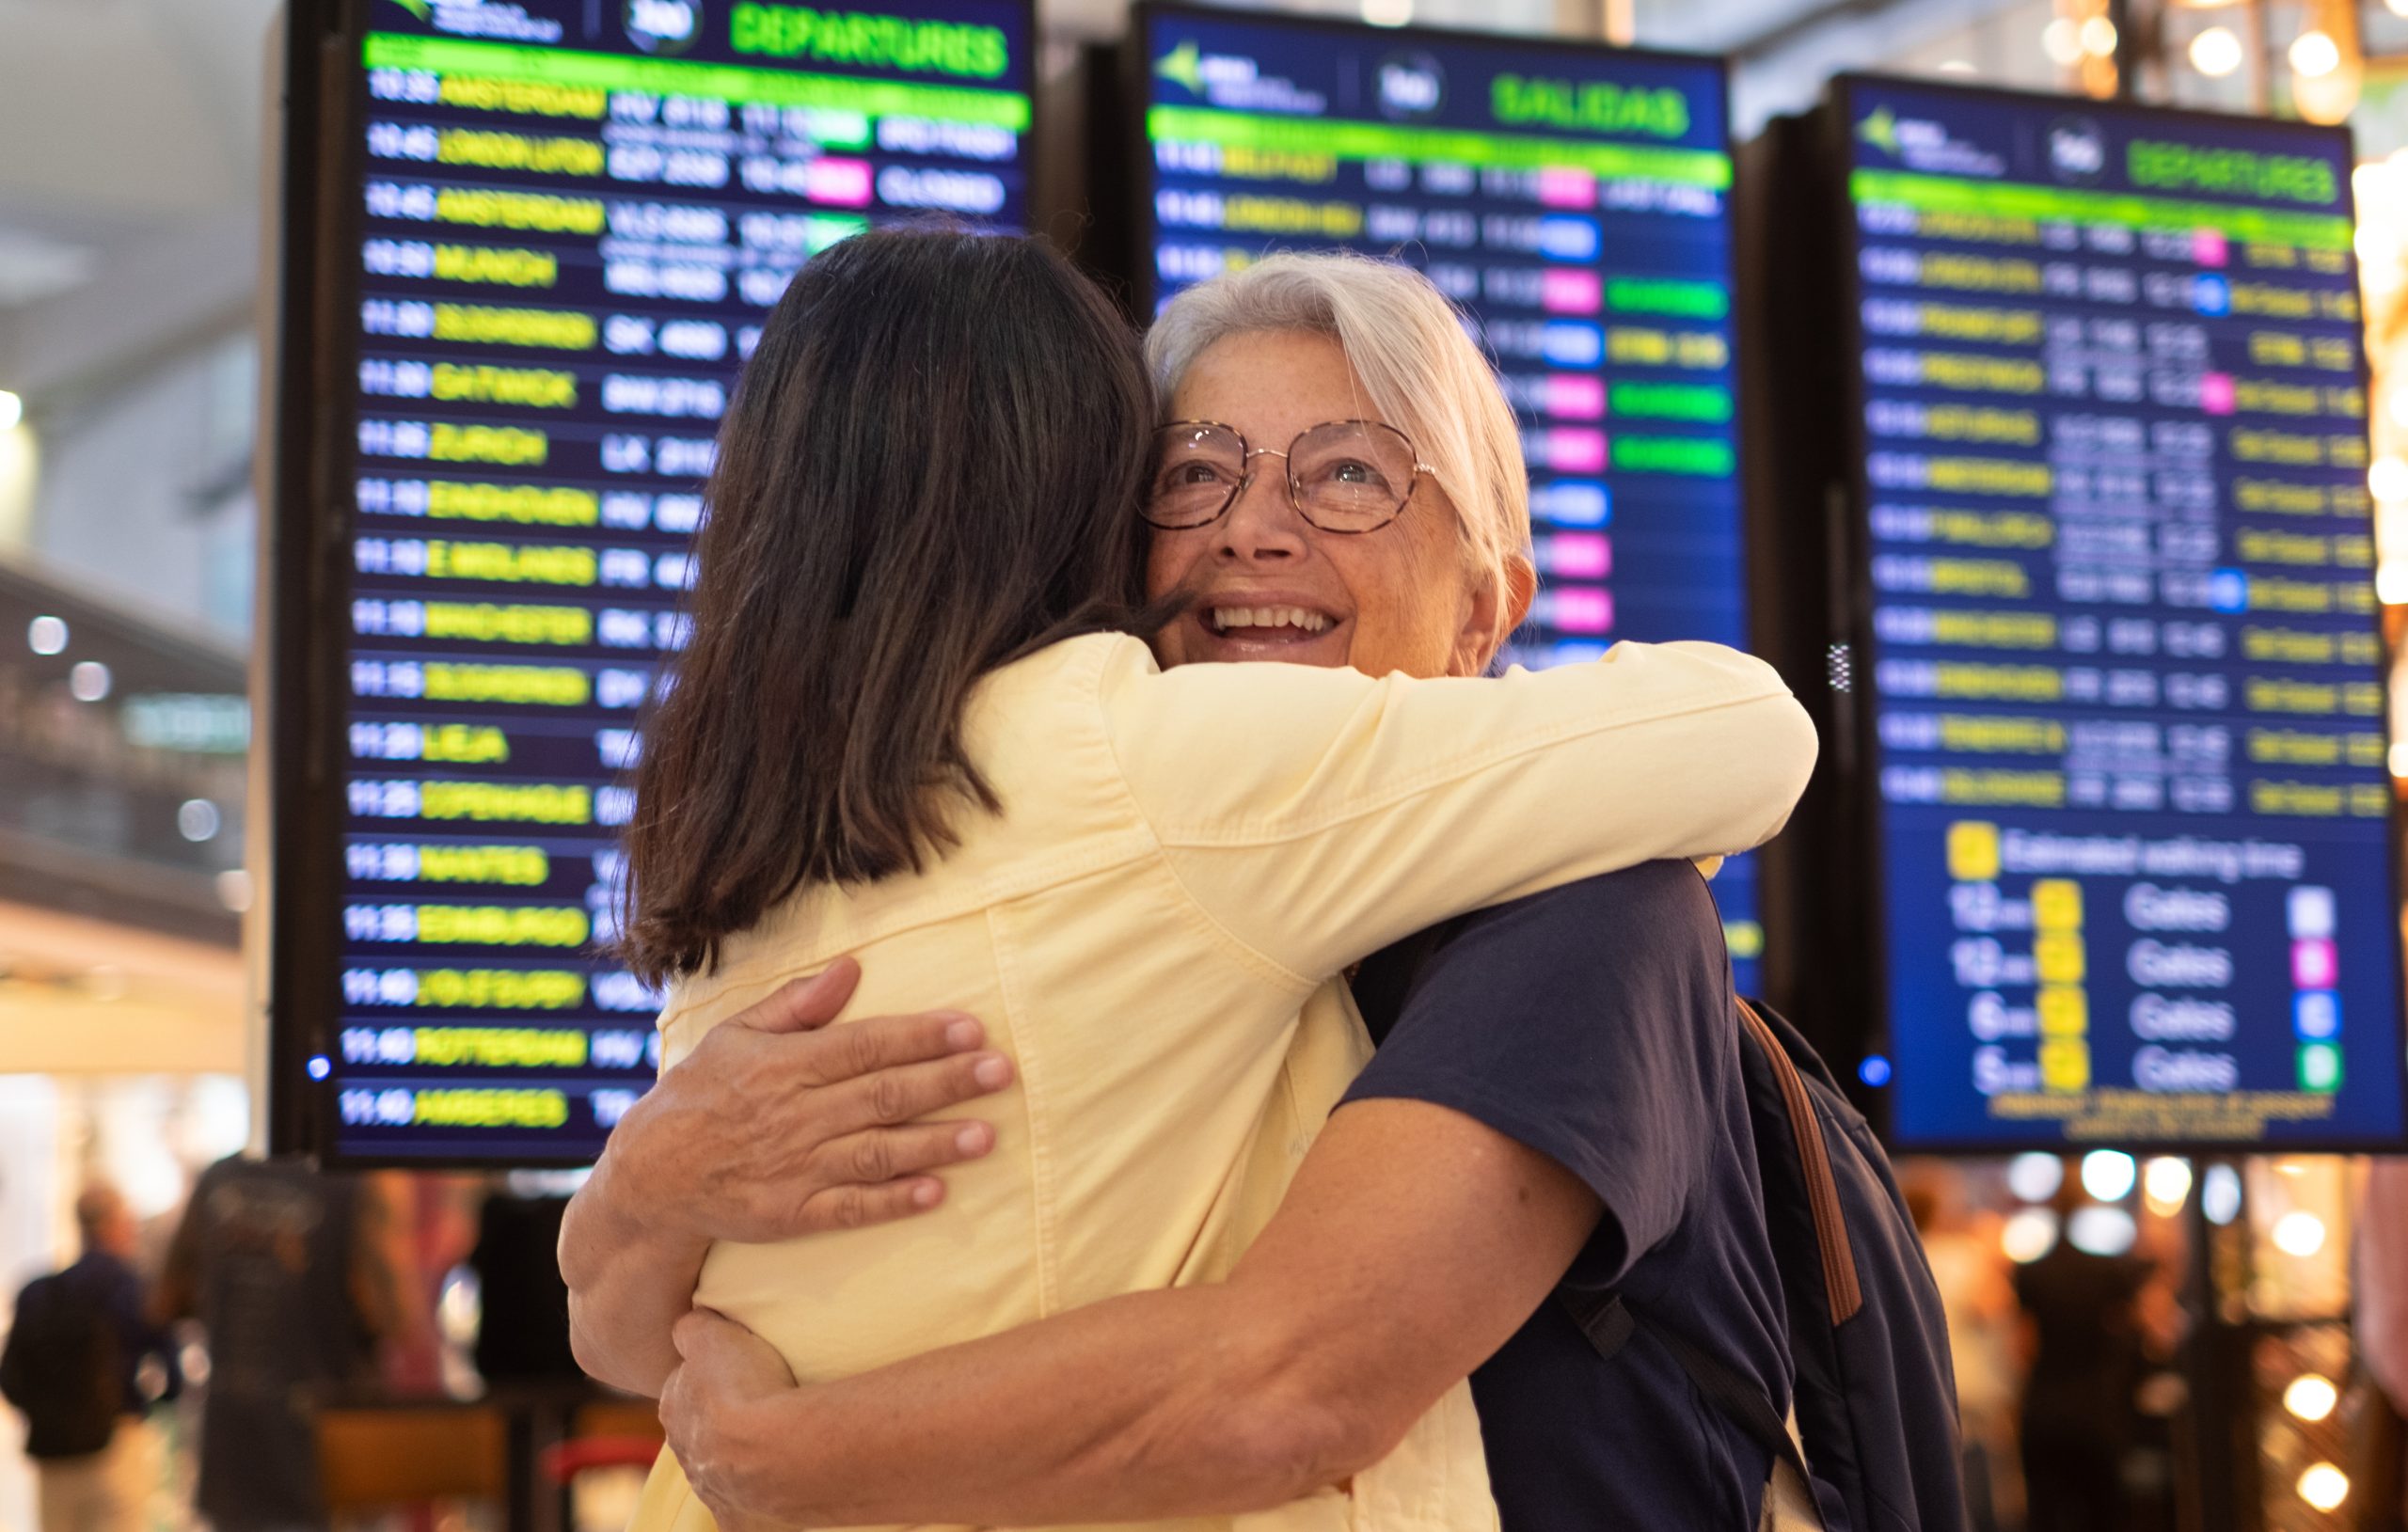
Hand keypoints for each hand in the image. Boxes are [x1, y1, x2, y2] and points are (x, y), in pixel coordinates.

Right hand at [610, 958, 1016, 1244]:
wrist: (650, 1176)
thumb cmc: (699, 1094)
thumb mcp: (735, 1035)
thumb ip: (795, 1003)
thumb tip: (851, 967)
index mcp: (784, 1065)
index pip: (865, 1045)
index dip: (920, 1037)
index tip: (971, 1029)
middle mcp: (795, 1115)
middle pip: (882, 1095)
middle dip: (946, 1082)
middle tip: (1001, 1073)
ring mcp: (795, 1168)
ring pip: (876, 1152)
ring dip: (934, 1144)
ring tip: (986, 1136)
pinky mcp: (792, 1214)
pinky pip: (849, 1208)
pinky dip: (893, 1201)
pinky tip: (935, 1192)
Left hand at [662, 1310, 805, 1531]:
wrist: (779, 1451)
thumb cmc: (746, 1389)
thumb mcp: (712, 1335)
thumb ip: (693, 1328)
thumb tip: (688, 1325)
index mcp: (674, 1410)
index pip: (683, 1389)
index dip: (709, 1377)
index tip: (734, 1372)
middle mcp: (687, 1456)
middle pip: (702, 1433)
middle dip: (723, 1422)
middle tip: (760, 1405)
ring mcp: (714, 1493)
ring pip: (724, 1471)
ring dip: (744, 1458)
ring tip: (780, 1441)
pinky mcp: (742, 1522)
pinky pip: (749, 1511)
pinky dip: (762, 1500)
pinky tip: (784, 1484)